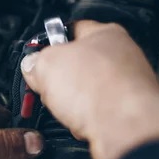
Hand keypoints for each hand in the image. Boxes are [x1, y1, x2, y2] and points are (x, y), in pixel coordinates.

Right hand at [21, 21, 158, 158]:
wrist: (126, 129)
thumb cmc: (100, 89)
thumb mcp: (47, 65)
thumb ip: (36, 61)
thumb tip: (31, 66)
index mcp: (105, 33)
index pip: (71, 29)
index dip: (50, 43)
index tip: (38, 55)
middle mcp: (122, 57)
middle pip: (78, 66)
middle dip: (60, 80)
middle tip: (49, 87)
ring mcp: (127, 87)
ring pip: (87, 94)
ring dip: (73, 105)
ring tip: (69, 110)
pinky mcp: (127, 114)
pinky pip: (96, 116)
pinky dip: (86, 122)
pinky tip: (83, 124)